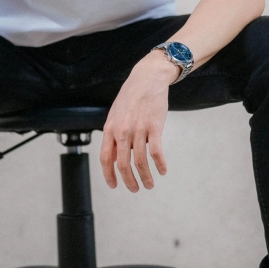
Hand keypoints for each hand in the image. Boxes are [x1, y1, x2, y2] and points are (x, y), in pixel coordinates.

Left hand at [99, 51, 178, 191]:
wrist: (147, 78)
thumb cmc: (131, 96)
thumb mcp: (115, 114)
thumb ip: (113, 135)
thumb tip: (113, 157)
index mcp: (110, 128)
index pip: (105, 158)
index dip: (109, 175)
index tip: (114, 185)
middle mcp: (122, 131)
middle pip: (123, 164)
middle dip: (129, 181)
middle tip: (135, 189)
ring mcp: (138, 129)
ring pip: (140, 162)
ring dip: (145, 177)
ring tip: (150, 184)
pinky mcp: (154, 127)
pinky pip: (156, 152)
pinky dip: (160, 165)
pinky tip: (162, 171)